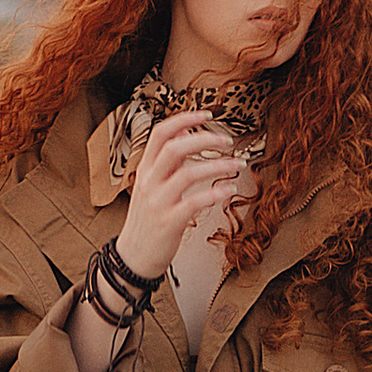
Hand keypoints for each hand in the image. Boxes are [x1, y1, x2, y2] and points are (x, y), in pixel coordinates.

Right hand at [116, 112, 250, 278]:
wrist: (134, 256)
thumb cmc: (148, 220)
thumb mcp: (151, 187)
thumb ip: (167, 164)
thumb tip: (186, 137)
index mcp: (145, 169)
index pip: (160, 134)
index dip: (183, 120)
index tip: (206, 115)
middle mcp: (149, 182)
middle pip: (174, 148)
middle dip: (204, 139)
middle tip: (228, 140)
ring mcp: (158, 202)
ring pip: (187, 174)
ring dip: (217, 166)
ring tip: (237, 165)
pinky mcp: (169, 222)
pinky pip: (194, 203)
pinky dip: (214, 194)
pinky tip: (229, 190)